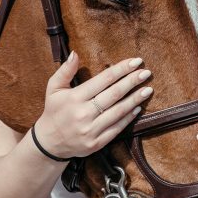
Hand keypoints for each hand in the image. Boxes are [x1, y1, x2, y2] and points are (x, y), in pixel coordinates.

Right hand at [31, 52, 152, 159]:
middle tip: (146, 73)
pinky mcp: (96, 143)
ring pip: (118, 112)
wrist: (49, 143)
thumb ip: (65, 71)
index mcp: (74, 98)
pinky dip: (128, 118)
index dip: (121, 69)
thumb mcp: (53, 88)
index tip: (135, 62)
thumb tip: (75, 54)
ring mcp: (90, 130)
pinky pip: (116, 129)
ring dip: (135, 99)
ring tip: (148, 89)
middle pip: (114, 94)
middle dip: (132, 82)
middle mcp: (83, 113)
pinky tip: (138, 108)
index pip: (103, 80)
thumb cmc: (53, 111)